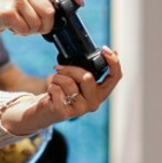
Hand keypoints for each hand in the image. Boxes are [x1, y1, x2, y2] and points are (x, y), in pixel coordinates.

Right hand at [0, 0, 82, 36]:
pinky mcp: (8, 11)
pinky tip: (12, 28)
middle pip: (50, 12)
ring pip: (38, 23)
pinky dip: (21, 33)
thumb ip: (41, 4)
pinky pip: (25, 29)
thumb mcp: (24, 3)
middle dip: (46, 26)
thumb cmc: (7, 14)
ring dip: (31, 31)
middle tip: (35, 29)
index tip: (81, 3)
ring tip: (20, 27)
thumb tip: (65, 14)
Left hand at [3, 47, 121, 133]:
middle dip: (70, 69)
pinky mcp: (64, 112)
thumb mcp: (77, 81)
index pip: (115, 77)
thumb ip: (86, 72)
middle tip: (59, 69)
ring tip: (55, 83)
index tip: (106, 50)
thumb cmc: (63, 92)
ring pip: (68, 82)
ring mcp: (80, 109)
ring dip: (56, 78)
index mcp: (100, 93)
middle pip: (87, 77)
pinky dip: (50, 86)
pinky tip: (51, 94)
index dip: (114, 62)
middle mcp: (94, 103)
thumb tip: (101, 53)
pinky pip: (56, 90)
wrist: (46, 110)